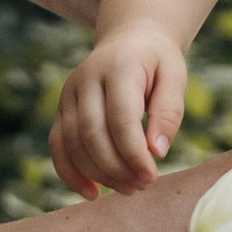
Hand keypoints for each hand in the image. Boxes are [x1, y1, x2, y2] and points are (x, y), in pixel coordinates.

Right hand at [51, 24, 190, 195]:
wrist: (129, 40)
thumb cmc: (156, 62)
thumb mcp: (175, 77)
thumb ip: (168, 112)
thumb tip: (156, 152)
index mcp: (118, 66)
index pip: (120, 117)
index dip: (134, 153)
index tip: (152, 176)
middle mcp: (86, 78)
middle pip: (92, 134)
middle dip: (117, 168)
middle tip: (142, 185)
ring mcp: (68, 93)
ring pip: (72, 143)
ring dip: (98, 174)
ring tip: (128, 188)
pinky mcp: (61, 108)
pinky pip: (57, 145)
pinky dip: (70, 173)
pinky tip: (93, 192)